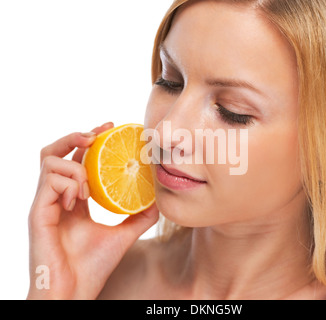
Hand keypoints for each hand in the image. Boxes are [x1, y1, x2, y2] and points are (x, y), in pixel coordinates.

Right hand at [27, 122, 158, 299]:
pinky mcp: (37, 211)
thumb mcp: (123, 234)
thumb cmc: (94, 265)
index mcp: (74, 199)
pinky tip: (80, 200)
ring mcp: (45, 202)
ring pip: (50, 161)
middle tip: (97, 133)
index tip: (109, 129)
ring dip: (76, 167)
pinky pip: (49, 181)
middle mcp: (57, 196)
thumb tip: (158, 200)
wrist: (76, 290)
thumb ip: (139, 216)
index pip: (77, 160)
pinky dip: (69, 183)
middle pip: (56, 152)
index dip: (91, 141)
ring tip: (89, 187)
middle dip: (76, 136)